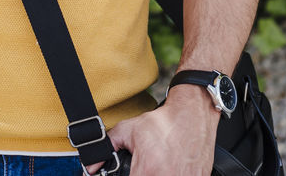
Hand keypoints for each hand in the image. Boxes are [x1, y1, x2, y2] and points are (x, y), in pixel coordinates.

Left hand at [100, 86, 217, 175]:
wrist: (194, 115)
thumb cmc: (164, 123)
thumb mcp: (130, 130)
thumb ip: (108, 146)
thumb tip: (91, 167)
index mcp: (147, 171)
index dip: (128, 175)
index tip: (134, 170)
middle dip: (141, 173)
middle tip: (146, 166)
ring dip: (157, 173)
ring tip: (159, 165)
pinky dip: (172, 173)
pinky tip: (171, 166)